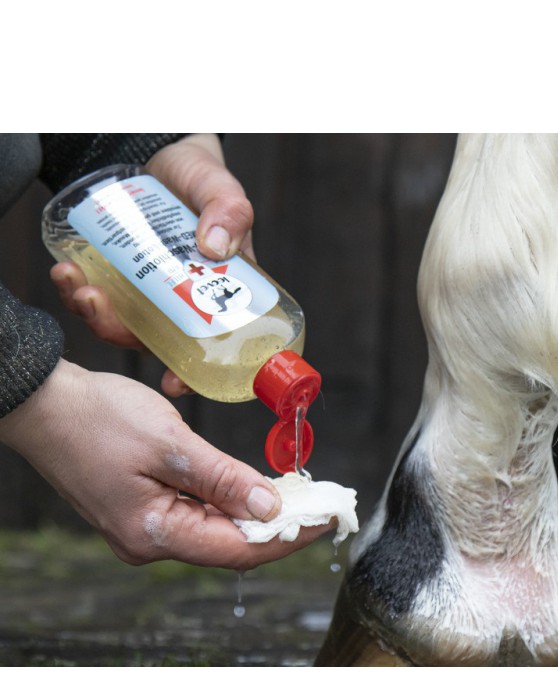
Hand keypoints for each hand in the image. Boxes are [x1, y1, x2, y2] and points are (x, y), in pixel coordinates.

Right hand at [0, 360, 333, 569]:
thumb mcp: (171, 445)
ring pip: (215, 531)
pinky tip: (253, 489)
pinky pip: (197, 515)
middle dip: (279, 528)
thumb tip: (271, 508)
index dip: (289, 537)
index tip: (327, 520)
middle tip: (321, 507)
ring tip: (299, 498)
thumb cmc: (97, 417)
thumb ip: (224, 479)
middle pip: (229, 545)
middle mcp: (148, 542)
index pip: (240, 550)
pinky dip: (229, 503)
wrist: (42, 403)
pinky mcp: (141, 510)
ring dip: (256, 515)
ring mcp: (142, 529)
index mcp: (153, 533)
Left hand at [50, 133, 254, 397]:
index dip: (191, 371)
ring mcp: (147, 287)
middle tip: (99, 308)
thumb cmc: (203, 178)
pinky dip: (78, 289)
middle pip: (153, 338)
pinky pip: (98, 292)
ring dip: (93, 312)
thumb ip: (231, 212)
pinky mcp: (118, 270)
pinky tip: (68, 271)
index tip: (174, 383)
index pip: (210, 344)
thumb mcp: (224, 192)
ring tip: (76, 284)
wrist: (164, 152)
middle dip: (122, 335)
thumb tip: (215, 246)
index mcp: (217, 294)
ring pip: (121, 319)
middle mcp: (181, 299)